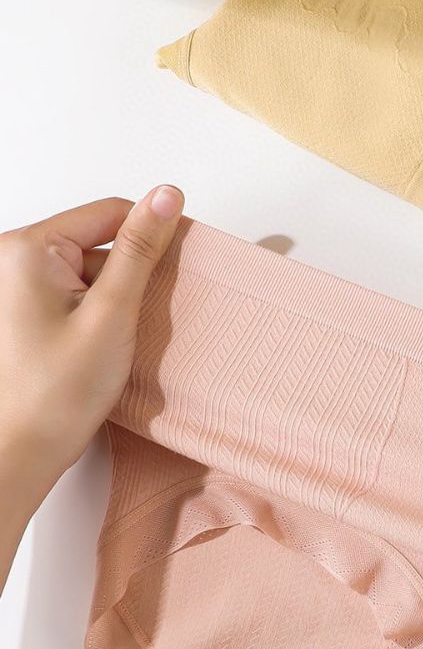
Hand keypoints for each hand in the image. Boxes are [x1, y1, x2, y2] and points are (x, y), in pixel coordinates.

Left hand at [0, 189, 184, 504]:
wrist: (19, 451)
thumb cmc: (56, 393)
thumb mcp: (112, 314)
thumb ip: (140, 251)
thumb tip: (167, 196)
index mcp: (27, 248)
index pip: (111, 212)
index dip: (152, 238)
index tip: (179, 272)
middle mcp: (13, 258)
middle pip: (100, 242)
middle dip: (130, 277)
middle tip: (134, 322)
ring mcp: (16, 286)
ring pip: (91, 271)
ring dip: (116, 299)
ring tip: (113, 342)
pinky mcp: (25, 310)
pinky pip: (77, 294)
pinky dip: (100, 315)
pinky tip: (102, 347)